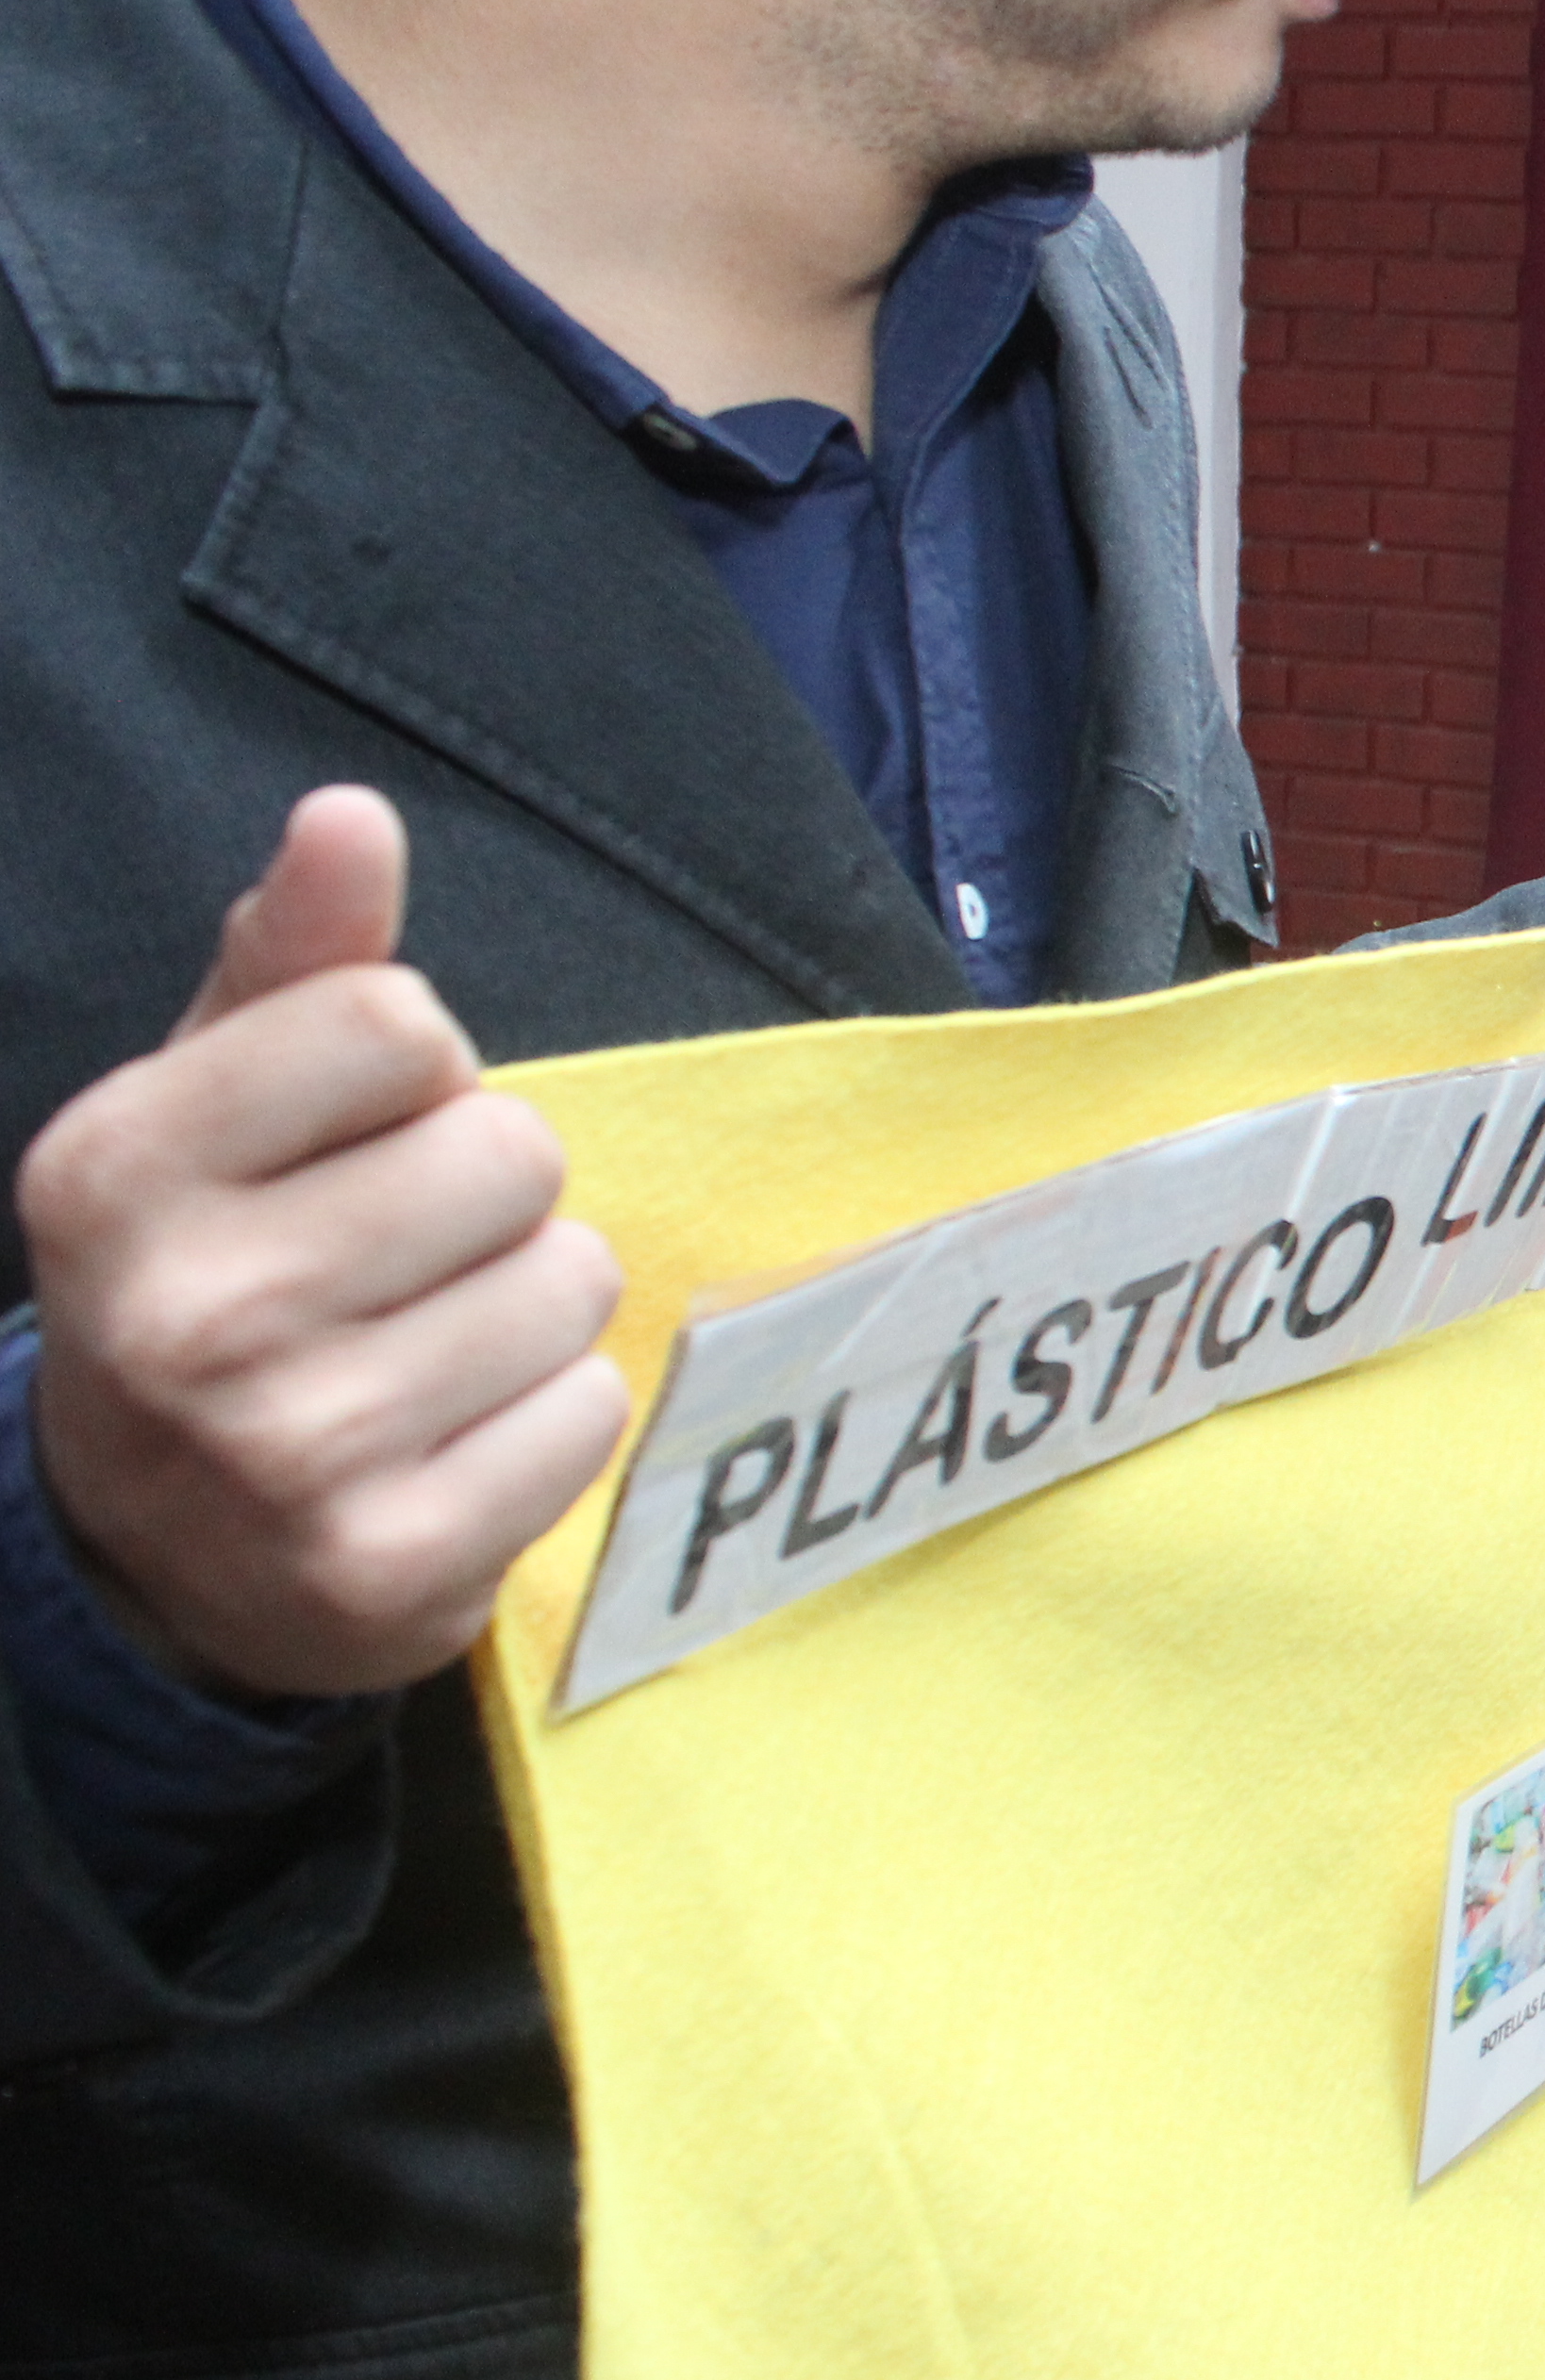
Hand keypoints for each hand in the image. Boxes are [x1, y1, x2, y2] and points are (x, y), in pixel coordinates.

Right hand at [19, 790, 630, 1698]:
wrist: (163, 1551)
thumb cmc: (220, 1271)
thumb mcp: (215, 1105)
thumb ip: (294, 959)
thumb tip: (352, 817)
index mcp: (117, 1170)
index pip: (403, 1026)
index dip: (413, 1075)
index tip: (347, 1143)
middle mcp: (185, 1313)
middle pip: (510, 1151)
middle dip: (487, 1195)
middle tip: (399, 1262)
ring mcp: (285, 1452)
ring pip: (569, 1280)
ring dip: (531, 1305)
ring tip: (428, 1350)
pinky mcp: (388, 1563)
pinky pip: (590, 1413)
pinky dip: (552, 1418)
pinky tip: (455, 1440)